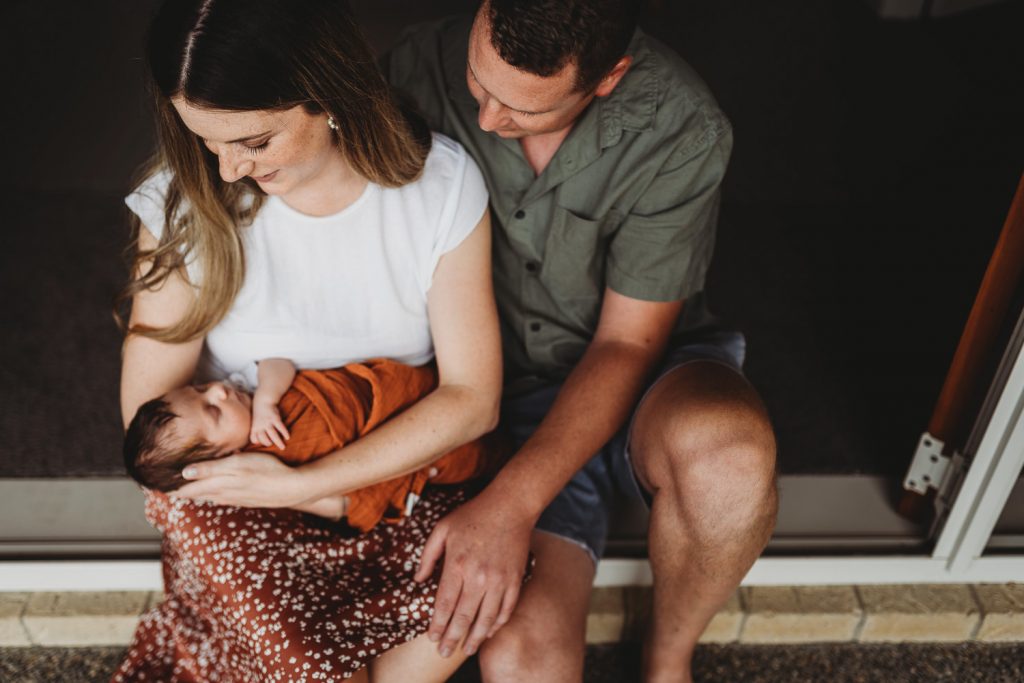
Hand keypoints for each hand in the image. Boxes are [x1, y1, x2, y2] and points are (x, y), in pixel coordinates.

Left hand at [173, 452, 308, 507]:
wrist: (292, 487)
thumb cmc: (266, 470)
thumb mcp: (237, 464)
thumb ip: (210, 468)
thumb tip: (184, 473)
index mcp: (220, 484)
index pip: (190, 488)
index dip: (174, 488)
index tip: (159, 487)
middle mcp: (225, 494)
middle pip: (199, 494)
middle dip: (183, 493)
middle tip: (167, 490)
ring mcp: (237, 498)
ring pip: (211, 497)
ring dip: (198, 495)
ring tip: (186, 492)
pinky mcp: (248, 498)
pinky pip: (224, 498)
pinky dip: (213, 495)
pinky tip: (216, 493)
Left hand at [250, 401, 289, 449]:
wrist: (263, 401)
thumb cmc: (260, 415)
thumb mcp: (254, 423)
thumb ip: (256, 432)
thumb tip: (259, 443)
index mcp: (254, 428)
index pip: (254, 439)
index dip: (259, 442)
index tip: (264, 443)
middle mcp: (260, 426)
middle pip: (264, 439)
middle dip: (269, 444)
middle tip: (274, 445)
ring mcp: (267, 422)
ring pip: (273, 434)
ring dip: (278, 442)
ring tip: (283, 447)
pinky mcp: (275, 418)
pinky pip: (280, 427)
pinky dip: (284, 433)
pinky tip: (287, 437)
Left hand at [415, 488, 535, 657]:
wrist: (510, 506)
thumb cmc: (473, 515)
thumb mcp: (441, 528)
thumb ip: (427, 556)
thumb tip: (418, 580)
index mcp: (457, 564)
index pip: (444, 604)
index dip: (437, 625)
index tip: (432, 638)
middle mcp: (478, 576)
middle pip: (463, 616)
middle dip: (452, 638)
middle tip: (444, 653)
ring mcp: (499, 580)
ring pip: (486, 618)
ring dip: (475, 637)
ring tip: (466, 650)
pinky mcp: (515, 579)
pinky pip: (506, 609)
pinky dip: (497, 624)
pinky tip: (488, 632)